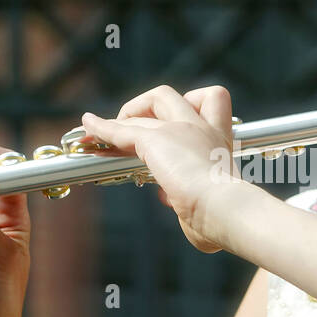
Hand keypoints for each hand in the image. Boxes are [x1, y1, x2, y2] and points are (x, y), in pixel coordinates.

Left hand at [78, 85, 245, 253]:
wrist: (227, 210)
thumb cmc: (223, 218)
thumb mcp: (207, 208)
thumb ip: (190, 205)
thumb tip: (175, 203)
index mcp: (219, 143)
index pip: (206, 106)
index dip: (183, 114)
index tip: (167, 135)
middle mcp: (202, 128)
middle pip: (172, 97)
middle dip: (147, 107)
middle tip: (132, 128)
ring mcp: (181, 130)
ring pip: (150, 102)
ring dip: (125, 115)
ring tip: (102, 132)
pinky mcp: (156, 140)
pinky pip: (122, 128)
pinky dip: (102, 128)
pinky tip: (89, 128)